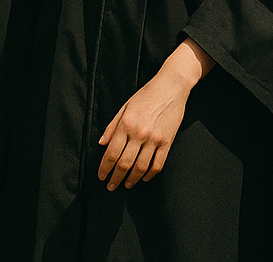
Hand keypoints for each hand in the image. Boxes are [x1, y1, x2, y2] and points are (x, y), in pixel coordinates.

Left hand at [97, 45, 208, 189]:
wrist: (171, 87)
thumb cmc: (146, 95)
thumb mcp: (125, 107)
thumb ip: (112, 126)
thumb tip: (102, 143)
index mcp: (126, 123)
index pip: (112, 152)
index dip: (105, 168)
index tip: (101, 176)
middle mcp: (139, 133)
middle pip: (124, 163)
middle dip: (115, 178)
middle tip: (111, 186)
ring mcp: (155, 139)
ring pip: (141, 167)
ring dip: (132, 179)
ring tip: (126, 184)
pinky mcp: (167, 142)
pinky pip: (158, 164)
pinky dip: (150, 174)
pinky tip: (144, 178)